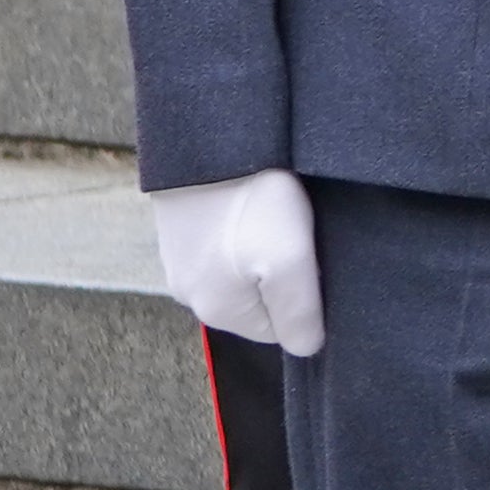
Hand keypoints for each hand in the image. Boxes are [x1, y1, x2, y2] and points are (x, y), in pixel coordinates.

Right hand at [150, 170, 325, 356]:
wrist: (207, 141)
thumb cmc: (250, 202)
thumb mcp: (289, 263)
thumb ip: (299, 315)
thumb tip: (307, 348)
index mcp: (216, 313)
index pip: (281, 329)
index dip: (305, 298)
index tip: (310, 261)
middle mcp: (190, 295)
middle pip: (261, 301)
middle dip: (284, 274)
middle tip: (294, 234)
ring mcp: (179, 262)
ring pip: (244, 272)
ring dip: (265, 249)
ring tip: (273, 216)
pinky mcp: (178, 231)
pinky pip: (224, 245)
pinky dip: (244, 229)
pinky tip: (252, 206)